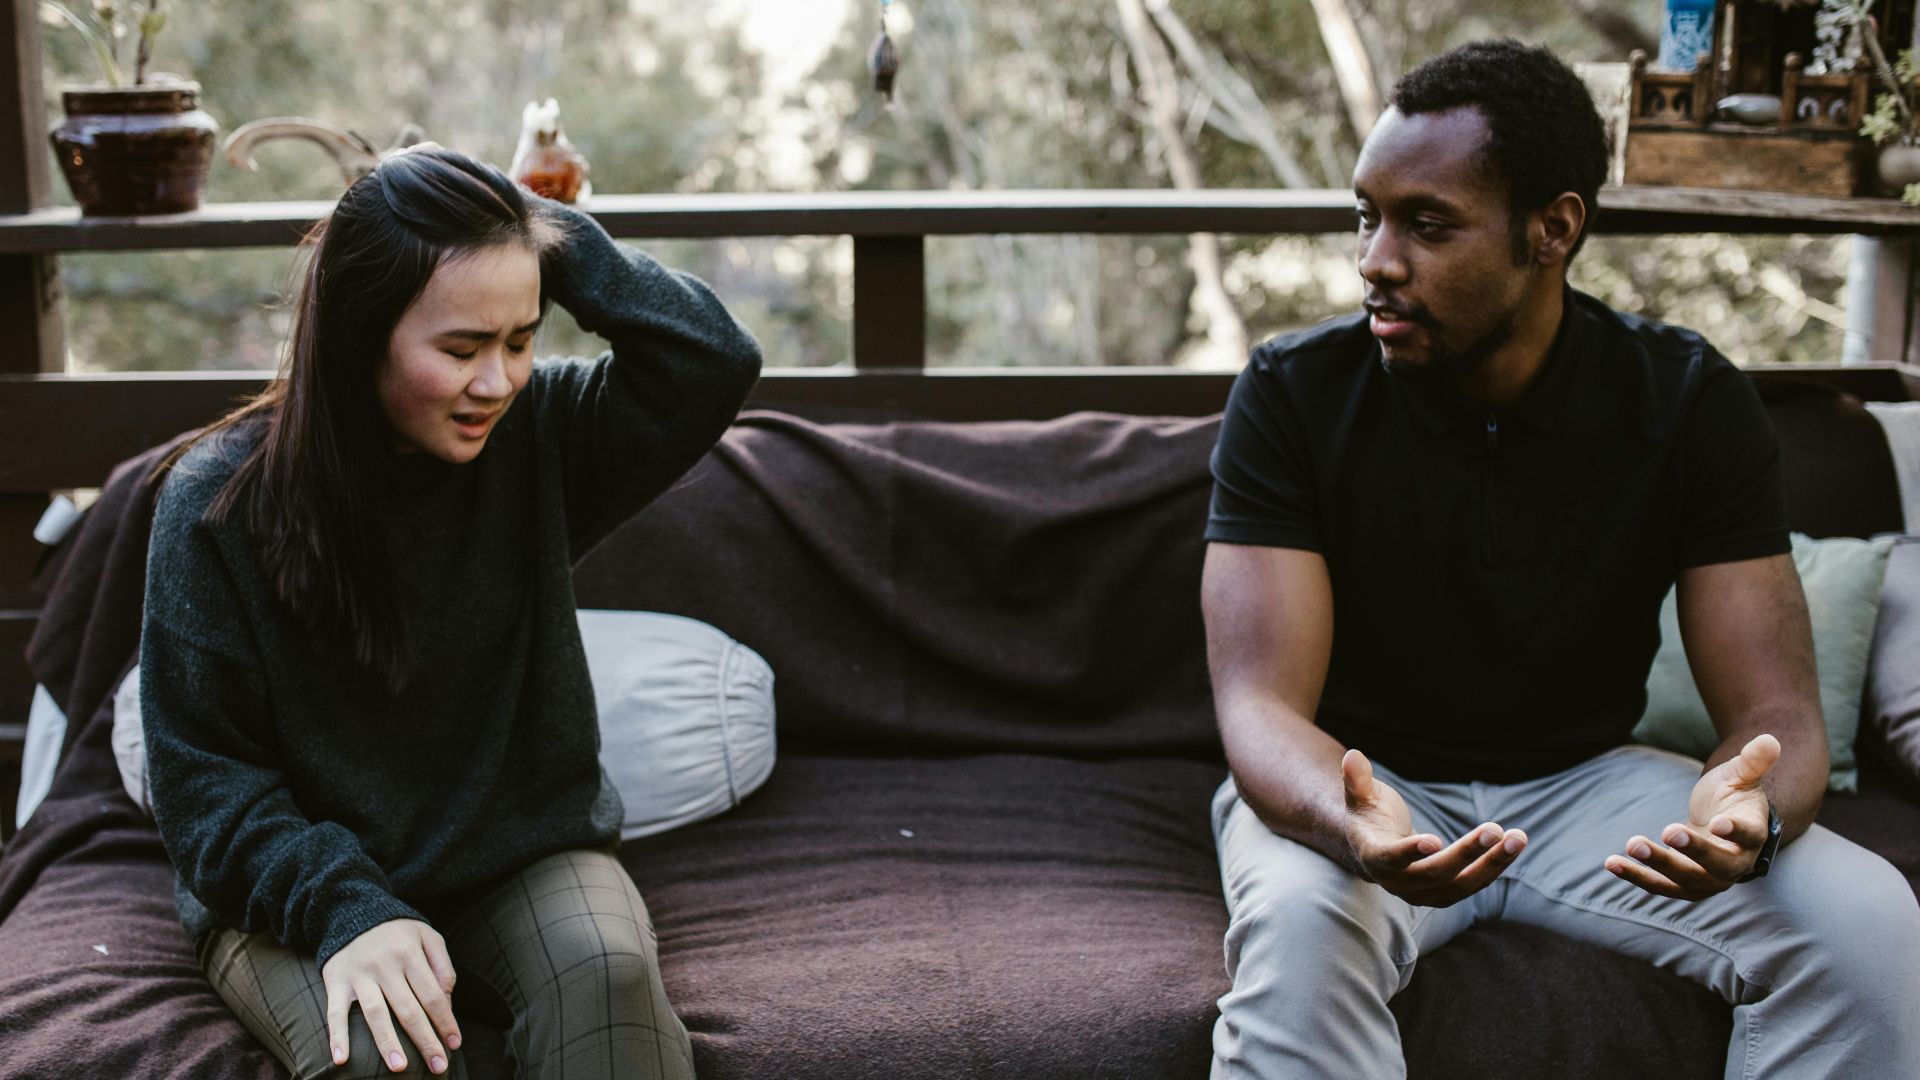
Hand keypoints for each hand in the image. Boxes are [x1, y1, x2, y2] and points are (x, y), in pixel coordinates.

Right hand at [320, 918, 460, 1074]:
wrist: (352, 912)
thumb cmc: (398, 932)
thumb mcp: (428, 936)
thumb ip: (442, 966)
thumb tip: (447, 1003)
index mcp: (411, 953)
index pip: (432, 994)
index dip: (445, 1021)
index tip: (454, 1044)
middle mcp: (385, 964)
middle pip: (408, 1009)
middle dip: (425, 1040)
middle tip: (438, 1067)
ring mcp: (359, 975)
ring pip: (375, 1013)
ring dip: (388, 1043)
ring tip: (401, 1068)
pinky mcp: (336, 982)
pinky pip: (335, 1013)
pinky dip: (337, 1037)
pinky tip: (341, 1060)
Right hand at [1342, 749, 1527, 906]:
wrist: (1374, 850)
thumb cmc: (1369, 816)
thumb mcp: (1361, 796)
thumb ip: (1357, 779)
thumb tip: (1352, 756)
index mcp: (1374, 856)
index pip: (1391, 858)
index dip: (1410, 851)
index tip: (1435, 840)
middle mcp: (1397, 882)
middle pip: (1435, 874)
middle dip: (1467, 853)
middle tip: (1495, 829)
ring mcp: (1422, 894)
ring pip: (1460, 885)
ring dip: (1491, 864)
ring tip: (1518, 838)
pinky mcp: (1443, 895)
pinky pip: (1472, 884)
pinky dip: (1493, 867)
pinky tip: (1513, 845)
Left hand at [1605, 733, 1778, 900]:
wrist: (1722, 827)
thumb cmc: (1732, 797)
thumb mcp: (1741, 776)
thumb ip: (1753, 761)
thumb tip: (1769, 738)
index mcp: (1754, 835)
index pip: (1749, 836)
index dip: (1736, 831)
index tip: (1718, 823)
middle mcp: (1736, 864)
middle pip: (1719, 865)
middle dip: (1694, 851)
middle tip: (1668, 831)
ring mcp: (1710, 880)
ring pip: (1686, 880)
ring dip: (1658, 866)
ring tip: (1632, 844)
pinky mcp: (1684, 886)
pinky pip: (1661, 886)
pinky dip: (1637, 876)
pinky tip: (1612, 863)